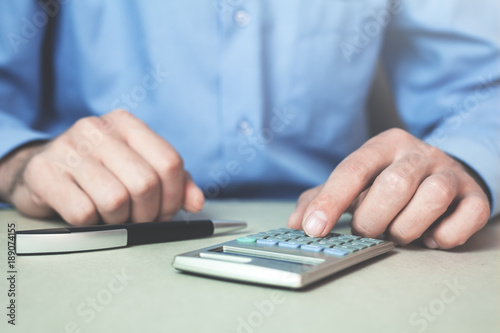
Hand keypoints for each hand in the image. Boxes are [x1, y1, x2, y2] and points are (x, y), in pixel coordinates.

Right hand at [0, 110, 203, 224]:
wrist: (42, 169)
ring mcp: (68, 149)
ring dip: (119, 220)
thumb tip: (196, 201)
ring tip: (112, 215)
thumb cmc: (99, 170)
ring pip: (115, 200)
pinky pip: (84, 213)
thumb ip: (174, 182)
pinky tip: (88, 214)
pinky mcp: (44, 173)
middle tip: (140, 218)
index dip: (174, 196)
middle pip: (145, 183)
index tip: (166, 211)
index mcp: (126, 124)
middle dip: (148, 213)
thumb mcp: (139, 166)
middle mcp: (97, 129)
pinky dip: (92, 223)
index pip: (169, 162)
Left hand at [287, 128, 490, 248]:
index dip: (331, 201)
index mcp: (382, 145)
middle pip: (394, 185)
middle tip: (365, 232)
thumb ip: (322, 197)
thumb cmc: (386, 180)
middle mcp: (417, 153)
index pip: (353, 169)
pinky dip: (445, 235)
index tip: (314, 228)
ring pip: (431, 197)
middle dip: (373, 220)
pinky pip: (467, 216)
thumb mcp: (354, 182)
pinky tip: (430, 237)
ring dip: (407, 228)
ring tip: (396, 234)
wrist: (439, 171)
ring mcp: (448, 171)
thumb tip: (296, 222)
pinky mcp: (474, 194)